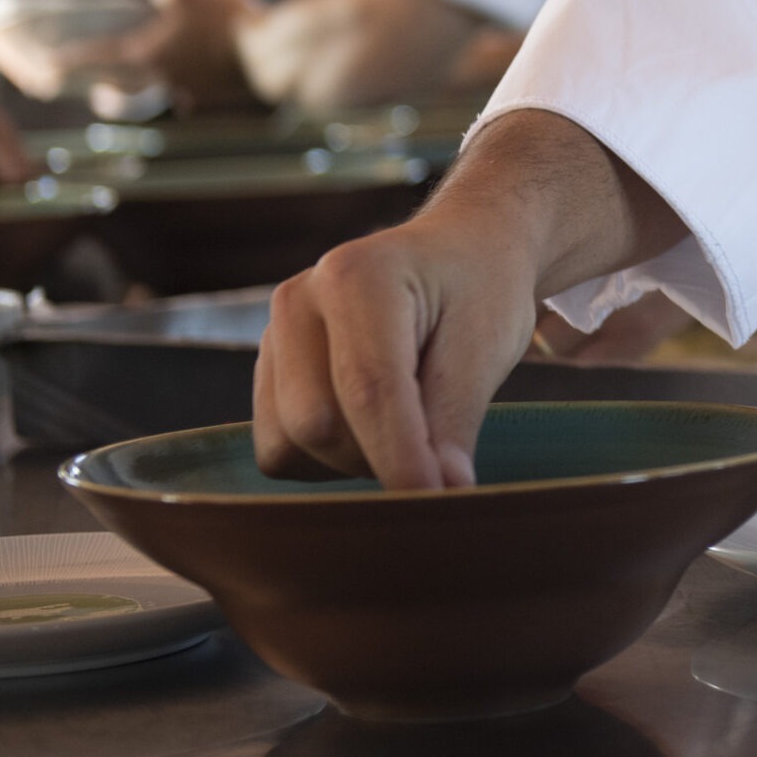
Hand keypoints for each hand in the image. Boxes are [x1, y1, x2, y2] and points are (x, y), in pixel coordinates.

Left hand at [0, 0, 262, 112]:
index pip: (95, 59)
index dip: (66, 63)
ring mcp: (190, 91)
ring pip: (150, 97)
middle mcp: (162, 79)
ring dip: (132, 97)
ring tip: (124, 93)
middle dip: (98, 91)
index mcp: (147, 54)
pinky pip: (186, 94)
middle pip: (118, 90)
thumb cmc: (230, 19)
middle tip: (85, 92)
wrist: (277, 55)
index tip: (42, 69)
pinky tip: (187, 83)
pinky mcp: (216, 95)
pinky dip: (178, 89)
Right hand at [251, 108, 686, 486]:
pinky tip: (374, 423)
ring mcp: (274, 336)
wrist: (462, 253)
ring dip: (354, 459)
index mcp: (355, 276)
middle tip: (441, 439)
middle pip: (317, 424)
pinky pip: (280, 450)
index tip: (434, 504)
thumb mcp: (488, 347)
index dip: (400, 457)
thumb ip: (455, 421)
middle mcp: (298, 300)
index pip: (369, 388)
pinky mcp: (267, 372)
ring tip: (410, 416)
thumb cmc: (480, 292)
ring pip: (291, 445)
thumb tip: (437, 496)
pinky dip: (328, 459)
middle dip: (381, 455)